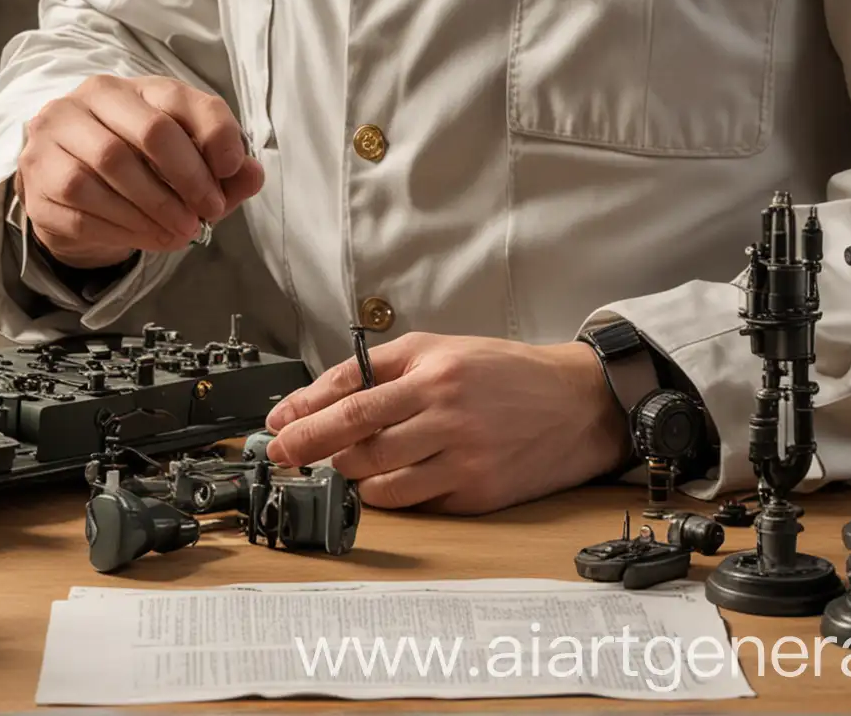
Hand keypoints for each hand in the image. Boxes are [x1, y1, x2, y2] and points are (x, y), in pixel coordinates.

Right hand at [15, 74, 263, 267]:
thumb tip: (253, 174)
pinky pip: (82, 207)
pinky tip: (148, 238)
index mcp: (134, 87)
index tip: (232, 170)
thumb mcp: (184, 160)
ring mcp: (55, 136)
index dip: (214, 134)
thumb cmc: (136, 165)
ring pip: (109, 169)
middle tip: (209, 211)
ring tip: (183, 232)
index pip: (180, 99)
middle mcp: (89, 100)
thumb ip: (222, 169)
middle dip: (187, 177)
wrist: (68, 186)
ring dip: (155, 209)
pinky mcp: (37, 177)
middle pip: (149, 131)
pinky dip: (124, 227)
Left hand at [263, 333, 632, 513]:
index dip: (307, 416)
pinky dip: (391, 496)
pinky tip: (384, 483)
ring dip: (350, 477)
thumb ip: (381, 367)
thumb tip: (322, 396)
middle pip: (359, 442)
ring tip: (340, 466)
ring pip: (381, 480)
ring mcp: (462, 458)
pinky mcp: (476, 494)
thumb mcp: (440, 348)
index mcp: (434, 372)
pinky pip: (416, 503)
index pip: (353, 398)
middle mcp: (446, 414)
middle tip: (285, 456)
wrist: (574, 402)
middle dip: (312, 451)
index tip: (276, 428)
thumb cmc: (502, 372)